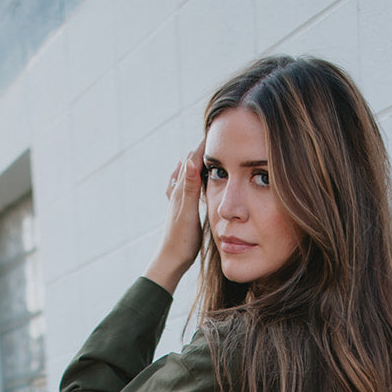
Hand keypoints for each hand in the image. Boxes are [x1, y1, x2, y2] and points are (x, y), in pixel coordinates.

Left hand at [145, 138, 205, 294]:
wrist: (170, 261)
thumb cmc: (180, 241)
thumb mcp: (188, 214)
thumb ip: (189, 188)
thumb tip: (186, 160)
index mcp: (181, 190)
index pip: (193, 160)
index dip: (206, 145)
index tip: (220, 130)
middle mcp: (178, 192)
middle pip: (189, 163)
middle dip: (202, 149)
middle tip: (217, 134)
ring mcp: (178, 201)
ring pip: (187, 173)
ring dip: (196, 160)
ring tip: (205, 149)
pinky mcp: (180, 210)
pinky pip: (184, 186)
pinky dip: (189, 175)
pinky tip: (187, 175)